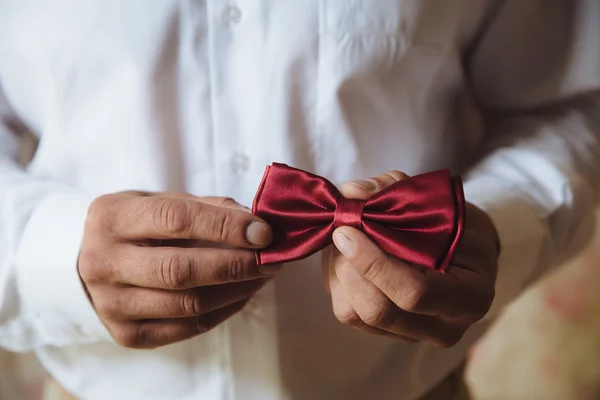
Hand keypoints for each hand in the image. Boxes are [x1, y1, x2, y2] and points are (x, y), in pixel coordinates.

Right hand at [79, 192, 278, 348]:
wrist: (95, 262)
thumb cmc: (138, 225)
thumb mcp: (163, 201)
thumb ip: (208, 208)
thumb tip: (258, 223)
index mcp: (112, 217)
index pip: (175, 220)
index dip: (225, 226)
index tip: (263, 232)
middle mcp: (103, 263)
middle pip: (181, 270)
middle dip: (237, 265)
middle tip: (271, 259)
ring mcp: (111, 304)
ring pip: (188, 304)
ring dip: (238, 290)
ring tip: (263, 275)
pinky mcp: (126, 334)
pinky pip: (188, 328)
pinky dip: (225, 311)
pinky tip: (242, 294)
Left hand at [323, 171, 498, 346]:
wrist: (465, 249)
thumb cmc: (456, 222)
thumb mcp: (438, 199)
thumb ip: (394, 188)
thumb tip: (351, 192)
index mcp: (471, 296)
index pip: (414, 292)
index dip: (373, 263)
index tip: (347, 230)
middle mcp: (445, 328)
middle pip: (378, 310)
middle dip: (349, 266)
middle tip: (340, 229)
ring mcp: (414, 336)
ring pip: (355, 315)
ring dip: (338, 272)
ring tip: (342, 239)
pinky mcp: (387, 333)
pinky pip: (348, 313)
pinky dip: (337, 282)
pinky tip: (345, 256)